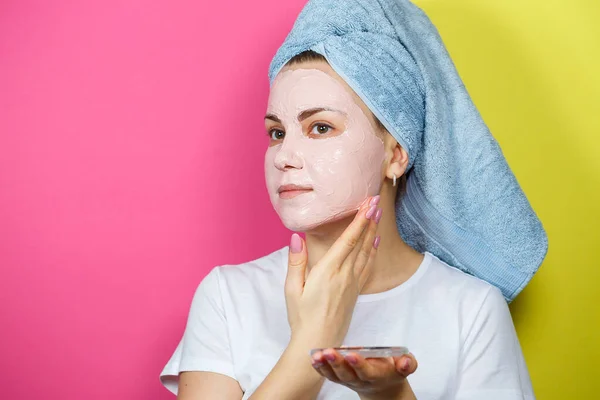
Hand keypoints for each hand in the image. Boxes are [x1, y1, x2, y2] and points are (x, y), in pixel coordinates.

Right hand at [285, 195, 381, 347]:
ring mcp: (352, 283)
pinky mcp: (355, 292)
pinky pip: (367, 266)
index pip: (348, 239)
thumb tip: (296, 237)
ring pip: (366, 252)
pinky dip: (372, 251)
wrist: (319, 342)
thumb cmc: (302, 316)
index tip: (367, 204)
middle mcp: (344, 274)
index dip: (359, 220)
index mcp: (328, 270)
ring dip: (372, 232)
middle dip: (369, 220)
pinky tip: (375, 243)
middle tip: (376, 201)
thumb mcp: (292, 289)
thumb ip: (296, 262)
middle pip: (360, 242)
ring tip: (378, 215)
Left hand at [310, 348, 417, 398]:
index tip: (352, 354)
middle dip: (337, 363)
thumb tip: (405, 361)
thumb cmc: (392, 370)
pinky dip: (320, 368)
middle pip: (347, 374)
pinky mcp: (340, 378)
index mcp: (377, 376)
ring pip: (335, 376)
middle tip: (328, 352)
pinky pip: (328, 375)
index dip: (359, 364)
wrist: (384, 386)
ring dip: (325, 366)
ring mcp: (348, 380)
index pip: (367, 372)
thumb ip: (407, 363)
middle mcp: (360, 380)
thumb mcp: (405, 366)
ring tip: (317, 355)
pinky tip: (313, 358)